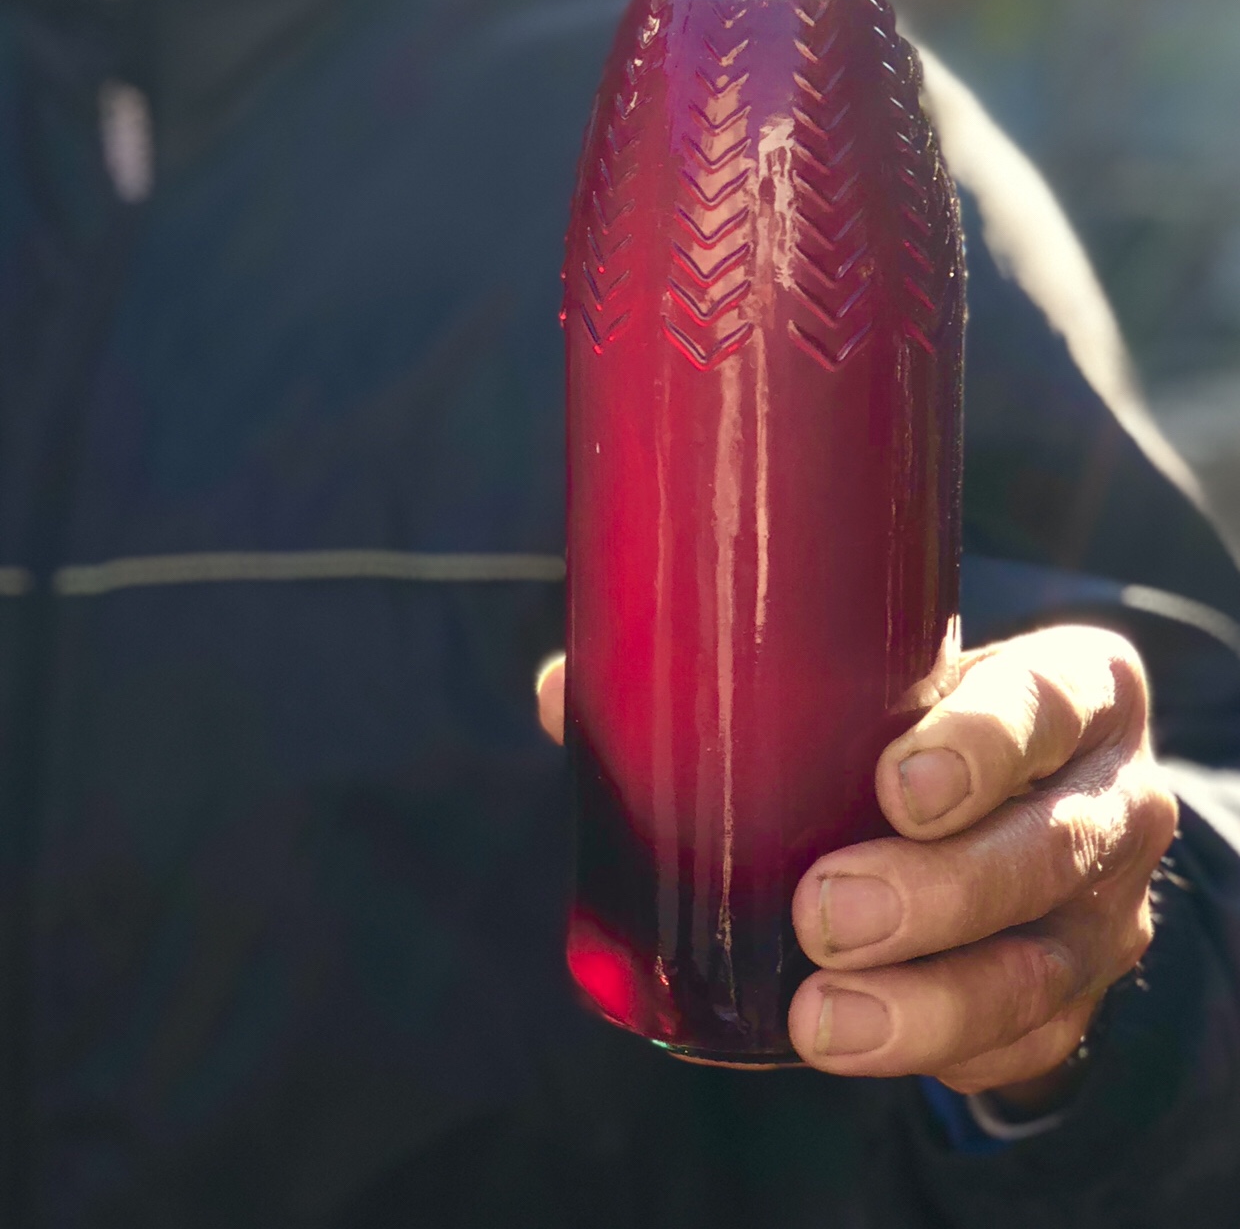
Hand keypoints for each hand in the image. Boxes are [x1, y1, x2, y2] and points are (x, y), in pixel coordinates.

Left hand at [537, 626, 1177, 1102]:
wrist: (1009, 809)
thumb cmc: (912, 722)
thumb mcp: (866, 682)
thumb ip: (732, 680)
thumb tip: (565, 690)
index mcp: (1070, 690)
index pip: (1048, 701)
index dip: (984, 743)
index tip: (895, 782)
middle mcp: (1109, 793)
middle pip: (1048, 848)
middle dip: (936, 891)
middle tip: (822, 911)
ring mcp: (1104, 907)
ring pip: (1038, 966)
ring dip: (929, 1002)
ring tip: (821, 1017)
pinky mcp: (1079, 996)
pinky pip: (1027, 1044)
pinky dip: (943, 1055)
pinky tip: (861, 1045)